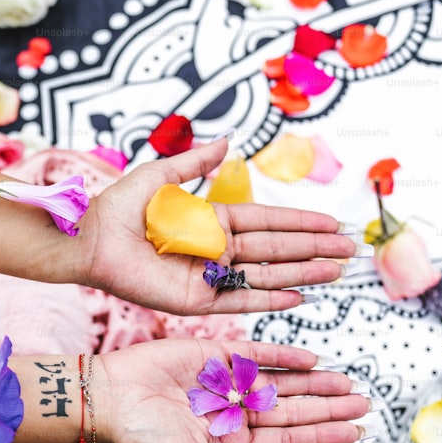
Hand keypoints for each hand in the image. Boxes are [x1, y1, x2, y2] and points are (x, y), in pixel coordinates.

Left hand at [78, 138, 359, 313]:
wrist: (91, 238)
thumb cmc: (119, 207)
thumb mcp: (161, 175)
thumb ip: (195, 162)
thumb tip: (227, 140)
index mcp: (211, 222)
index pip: (266, 221)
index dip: (299, 222)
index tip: (331, 222)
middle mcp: (216, 251)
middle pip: (276, 249)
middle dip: (313, 249)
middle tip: (349, 250)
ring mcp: (208, 278)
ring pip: (265, 276)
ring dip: (302, 274)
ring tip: (336, 271)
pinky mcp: (195, 301)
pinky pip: (238, 302)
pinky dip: (267, 300)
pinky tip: (298, 297)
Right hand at [94, 338, 368, 442]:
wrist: (108, 397)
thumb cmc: (140, 439)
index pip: (288, 442)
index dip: (321, 436)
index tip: (354, 432)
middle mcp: (232, 413)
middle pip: (291, 410)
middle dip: (328, 407)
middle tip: (363, 402)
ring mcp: (225, 384)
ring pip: (280, 382)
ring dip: (313, 382)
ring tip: (347, 381)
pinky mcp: (213, 355)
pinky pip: (255, 355)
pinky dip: (282, 355)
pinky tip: (311, 359)